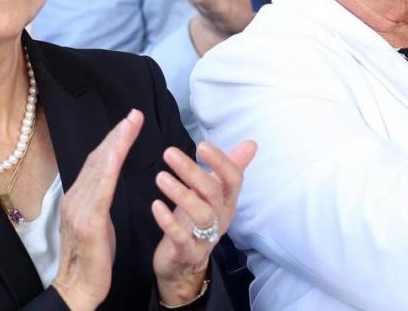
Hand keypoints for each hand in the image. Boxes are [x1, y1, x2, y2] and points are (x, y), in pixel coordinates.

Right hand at [52, 110, 143, 310]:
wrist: (80, 287)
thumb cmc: (94, 255)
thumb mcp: (99, 219)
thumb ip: (101, 197)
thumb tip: (109, 175)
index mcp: (80, 197)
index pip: (99, 162)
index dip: (114, 140)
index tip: (130, 121)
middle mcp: (76, 198)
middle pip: (99, 160)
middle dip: (117, 135)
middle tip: (135, 114)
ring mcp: (80, 209)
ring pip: (100, 169)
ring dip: (116, 144)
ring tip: (131, 124)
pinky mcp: (89, 222)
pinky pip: (101, 191)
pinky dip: (109, 168)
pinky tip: (118, 153)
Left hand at [151, 140, 256, 305]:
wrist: (183, 265)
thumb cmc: (195, 221)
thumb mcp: (212, 193)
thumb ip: (228, 168)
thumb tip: (251, 143)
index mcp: (227, 201)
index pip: (233, 178)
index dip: (220, 161)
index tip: (202, 145)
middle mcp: (221, 217)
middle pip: (213, 192)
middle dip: (192, 171)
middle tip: (169, 153)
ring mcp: (206, 237)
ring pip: (201, 214)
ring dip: (181, 194)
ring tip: (160, 177)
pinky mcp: (188, 253)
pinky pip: (182, 238)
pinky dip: (168, 221)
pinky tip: (156, 205)